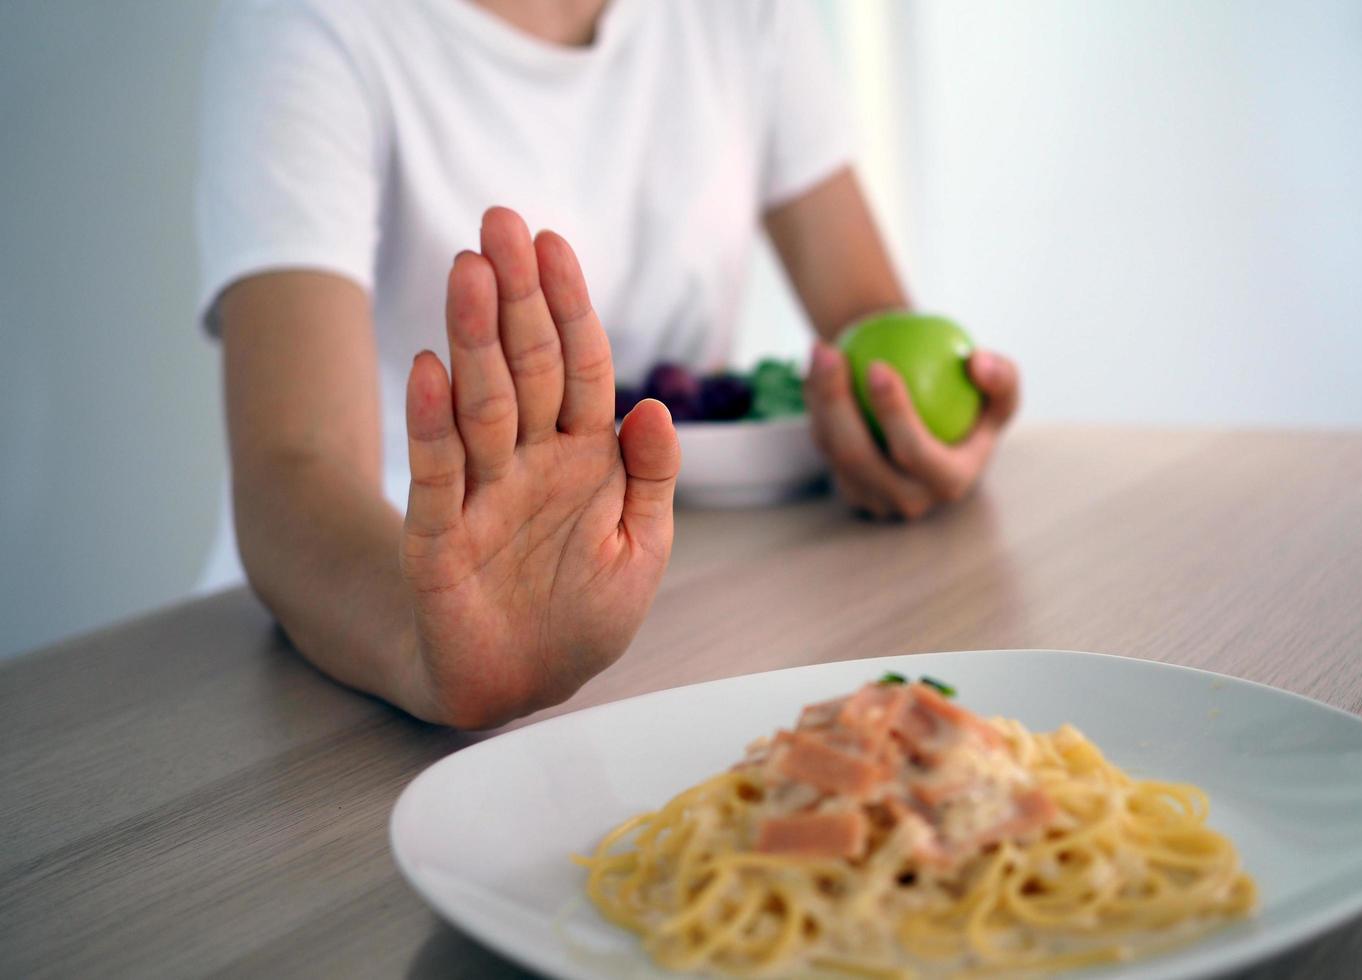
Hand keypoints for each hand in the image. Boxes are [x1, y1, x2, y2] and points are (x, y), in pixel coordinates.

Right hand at [398, 207, 679, 728]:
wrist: (524, 683)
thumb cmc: (586, 614)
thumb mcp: (643, 548)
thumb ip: (651, 479)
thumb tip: (652, 407)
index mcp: (586, 457)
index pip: (579, 366)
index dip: (567, 306)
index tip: (553, 243)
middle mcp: (530, 460)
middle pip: (525, 366)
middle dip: (516, 296)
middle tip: (499, 222)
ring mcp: (483, 492)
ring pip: (481, 403)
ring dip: (475, 338)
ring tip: (470, 271)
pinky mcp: (440, 536)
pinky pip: (438, 473)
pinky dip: (433, 425)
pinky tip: (429, 368)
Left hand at [805, 340, 1019, 519]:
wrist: (936, 419)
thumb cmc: (973, 400)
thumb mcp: (1001, 389)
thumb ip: (1002, 377)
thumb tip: (977, 363)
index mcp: (950, 482)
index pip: (915, 454)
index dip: (894, 415)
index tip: (879, 366)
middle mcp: (908, 500)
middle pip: (859, 457)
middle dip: (837, 404)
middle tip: (832, 354)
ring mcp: (873, 499)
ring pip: (832, 450)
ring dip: (819, 398)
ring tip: (821, 350)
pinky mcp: (848, 486)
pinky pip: (823, 444)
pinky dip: (816, 404)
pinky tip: (815, 363)